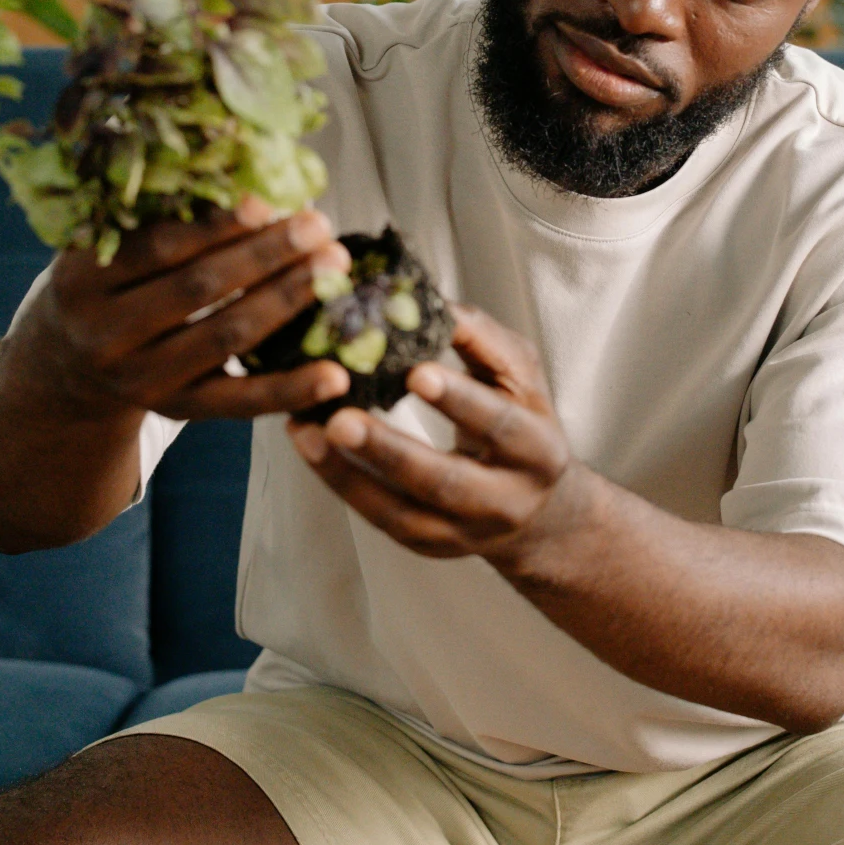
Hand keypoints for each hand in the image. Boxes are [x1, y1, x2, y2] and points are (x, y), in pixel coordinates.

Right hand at [16, 196, 353, 421]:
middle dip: (266, 255)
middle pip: (197, 289)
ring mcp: (138, 379)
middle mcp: (103, 333)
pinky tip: (334, 375)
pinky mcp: (173, 411)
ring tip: (333, 269)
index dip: (217, 224)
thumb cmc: (103, 283)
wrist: (63, 367)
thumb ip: (152, 212)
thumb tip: (246, 170)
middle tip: (319, 225)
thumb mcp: (103, 245)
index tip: (268, 200)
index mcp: (81, 278)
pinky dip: (290, 389)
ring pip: (224, 339)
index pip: (158, 246)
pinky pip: (238, 401)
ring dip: (286, 302)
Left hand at [287, 307, 597, 573]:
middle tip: (340, 417)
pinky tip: (310, 447)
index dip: (459, 401)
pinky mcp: (425, 544)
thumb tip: (428, 300)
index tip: (415, 372)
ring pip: (401, 513)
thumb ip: (481, 339)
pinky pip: (378, 519)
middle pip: (444, 483)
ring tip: (306, 432)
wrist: (537, 510)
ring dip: (348, 474)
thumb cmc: (522, 421)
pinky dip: (340, 483)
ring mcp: (462, 534)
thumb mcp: (519, 377)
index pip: (499, 425)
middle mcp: (504, 502)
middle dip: (390, 450)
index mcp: (537, 451)